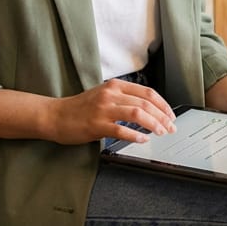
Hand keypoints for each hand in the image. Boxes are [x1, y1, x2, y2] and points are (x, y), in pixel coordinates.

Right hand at [44, 79, 176, 145]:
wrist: (55, 115)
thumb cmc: (80, 108)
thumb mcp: (104, 95)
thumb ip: (124, 99)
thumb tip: (148, 110)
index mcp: (115, 86)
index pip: (147, 92)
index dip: (163, 105)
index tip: (171, 115)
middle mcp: (110, 94)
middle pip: (145, 103)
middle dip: (162, 117)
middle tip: (170, 127)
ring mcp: (103, 109)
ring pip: (137, 114)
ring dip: (153, 124)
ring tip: (161, 133)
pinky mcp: (96, 124)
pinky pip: (121, 130)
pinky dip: (135, 135)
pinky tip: (142, 140)